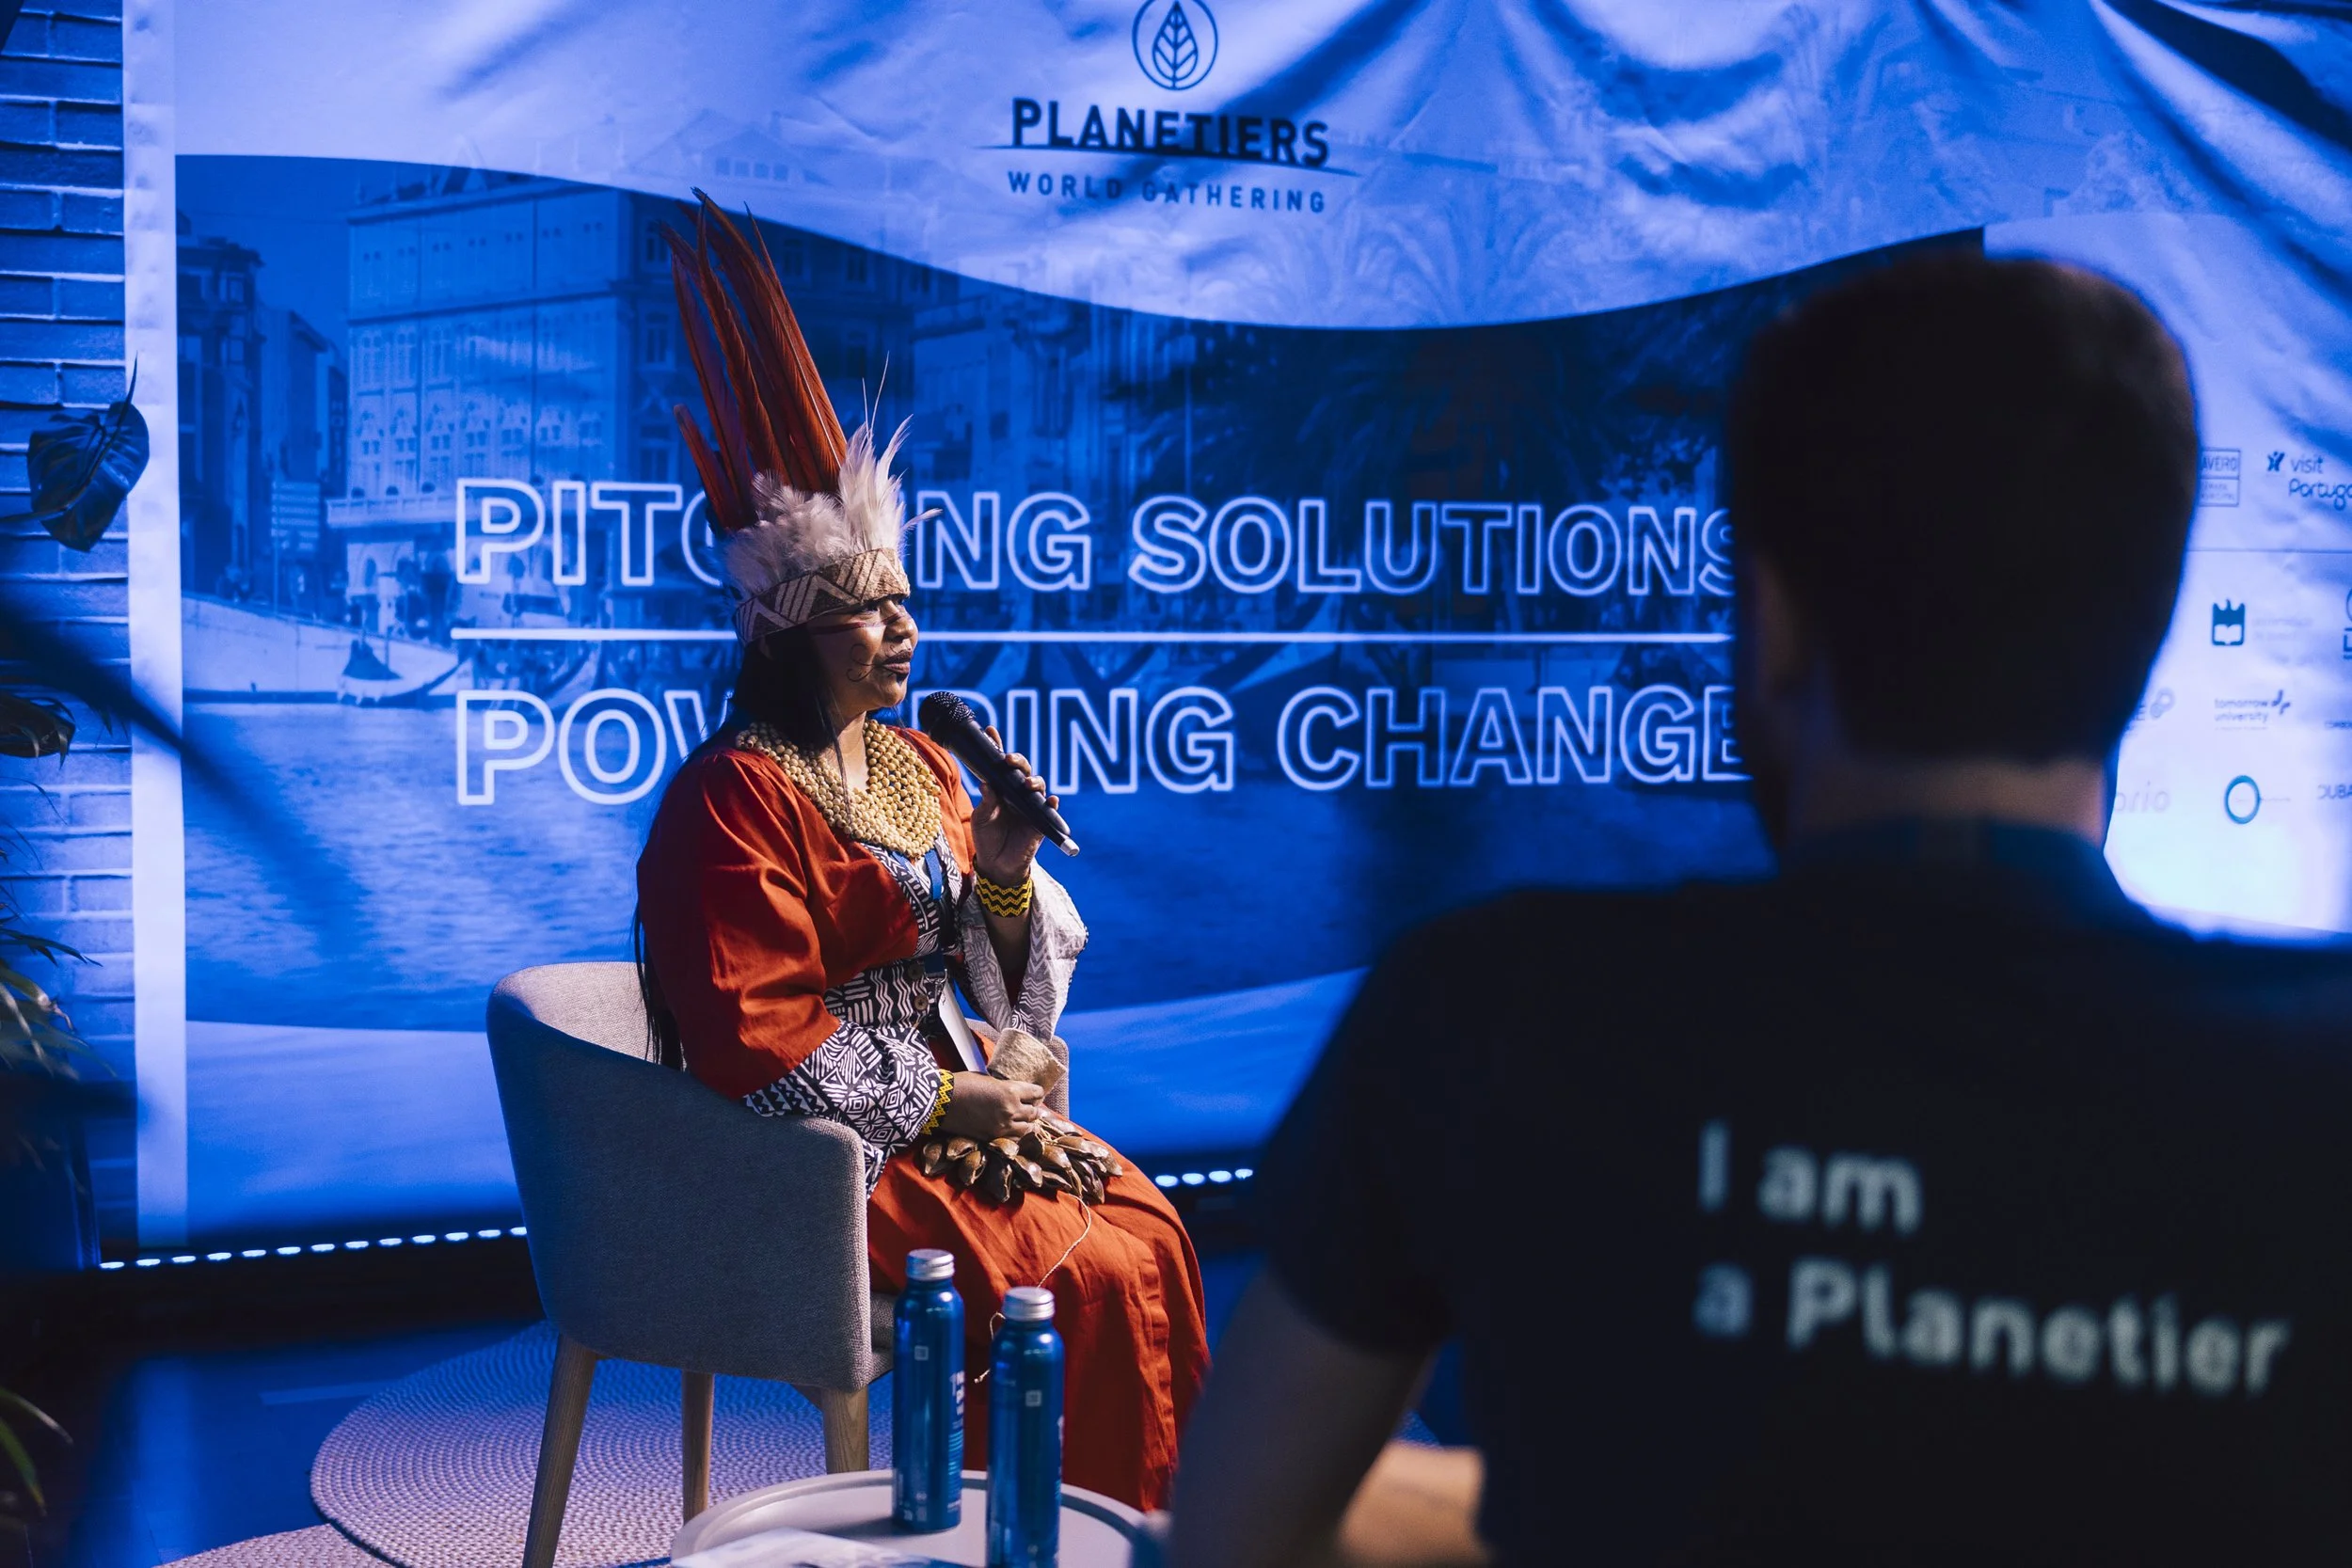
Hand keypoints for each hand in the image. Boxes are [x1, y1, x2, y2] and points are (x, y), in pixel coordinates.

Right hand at [941, 1071, 1043, 1141]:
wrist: (941, 1101)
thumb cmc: (962, 1084)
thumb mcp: (988, 1080)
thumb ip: (1005, 1087)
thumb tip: (1016, 1092)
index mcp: (1010, 1090)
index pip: (1036, 1093)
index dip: (1037, 1093)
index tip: (1035, 1094)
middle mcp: (1011, 1109)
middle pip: (1034, 1112)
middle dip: (1033, 1109)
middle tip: (1030, 1107)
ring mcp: (1002, 1126)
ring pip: (1027, 1129)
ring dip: (1026, 1123)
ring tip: (1022, 1120)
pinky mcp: (992, 1137)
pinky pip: (1014, 1139)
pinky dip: (1016, 1135)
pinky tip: (1012, 1130)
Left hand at [972, 725, 1056, 885]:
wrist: (997, 864)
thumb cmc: (987, 837)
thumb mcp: (982, 818)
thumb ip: (986, 802)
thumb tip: (987, 783)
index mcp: (1001, 787)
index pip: (999, 763)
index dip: (996, 746)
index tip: (990, 731)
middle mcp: (1017, 792)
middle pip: (1022, 770)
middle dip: (1018, 761)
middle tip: (1008, 759)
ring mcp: (1030, 805)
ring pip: (1038, 786)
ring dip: (1034, 781)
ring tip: (1027, 784)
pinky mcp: (1040, 821)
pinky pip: (1050, 809)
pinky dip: (1051, 804)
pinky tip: (1051, 800)